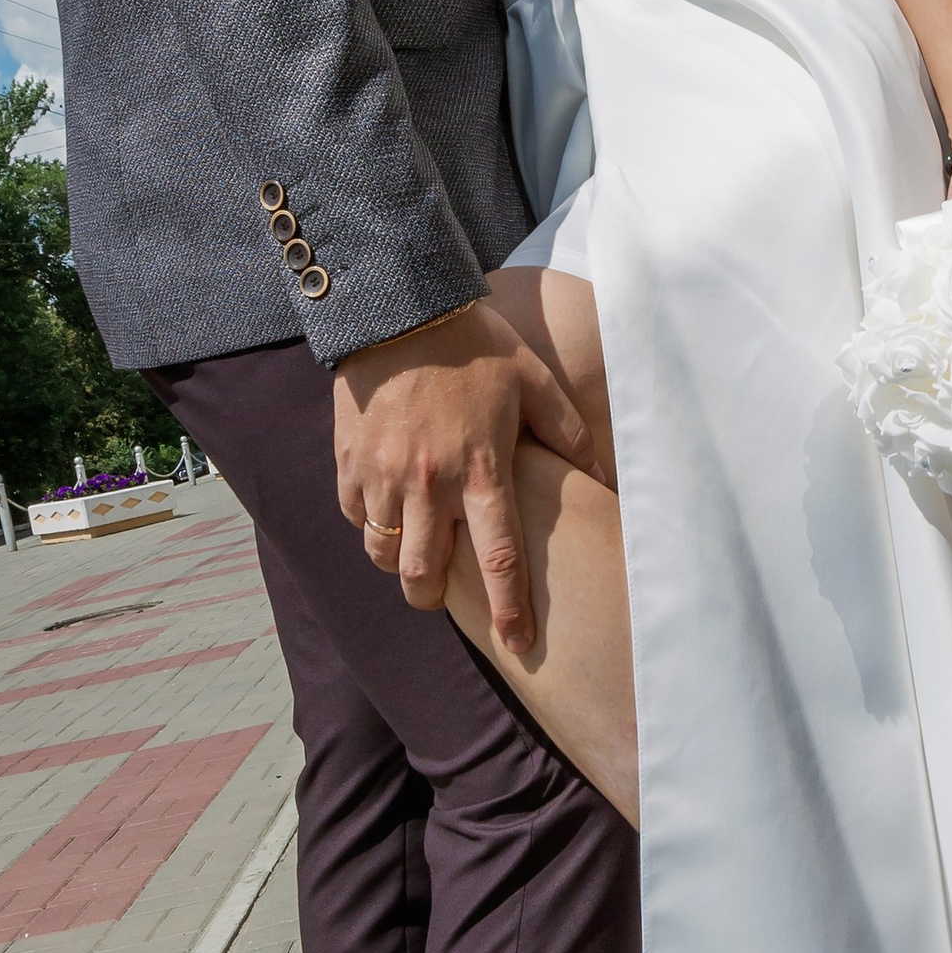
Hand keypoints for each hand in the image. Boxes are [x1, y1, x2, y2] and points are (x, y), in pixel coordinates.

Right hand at [333, 299, 597, 650]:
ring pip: (384, 554)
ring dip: (399, 565)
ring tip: (413, 557)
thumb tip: (603, 477)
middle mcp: (430, 481)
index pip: (499, 558)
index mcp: (483, 468)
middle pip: (425, 575)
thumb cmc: (477, 345)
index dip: (509, 609)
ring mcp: (382, 474)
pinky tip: (385, 512)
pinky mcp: (348, 461)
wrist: (399, 308)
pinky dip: (368, 524)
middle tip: (442, 598)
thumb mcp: (535, 382)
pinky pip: (353, 517)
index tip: (519, 644)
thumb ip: (571, 434)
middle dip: (434, 600)